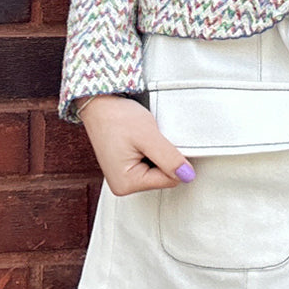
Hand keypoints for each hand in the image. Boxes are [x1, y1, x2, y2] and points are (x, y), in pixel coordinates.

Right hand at [77, 95, 195, 195]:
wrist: (100, 103)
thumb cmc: (116, 117)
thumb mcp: (148, 136)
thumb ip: (169, 158)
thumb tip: (187, 175)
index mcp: (126, 184)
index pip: (170, 180)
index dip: (173, 160)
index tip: (163, 142)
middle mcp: (123, 185)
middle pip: (165, 177)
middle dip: (165, 156)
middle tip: (151, 139)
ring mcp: (125, 177)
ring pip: (160, 170)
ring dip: (159, 152)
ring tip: (144, 138)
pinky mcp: (128, 168)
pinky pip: (152, 164)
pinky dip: (153, 151)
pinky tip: (143, 141)